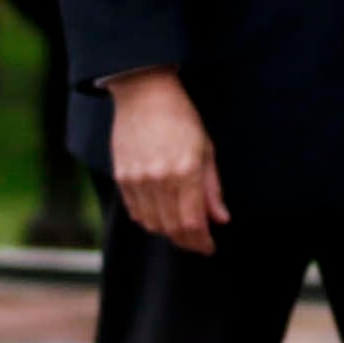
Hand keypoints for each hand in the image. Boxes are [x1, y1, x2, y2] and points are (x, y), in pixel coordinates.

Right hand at [106, 68, 227, 252]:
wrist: (144, 95)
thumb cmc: (182, 118)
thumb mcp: (206, 150)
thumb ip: (212, 188)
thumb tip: (221, 219)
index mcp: (186, 171)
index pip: (193, 222)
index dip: (202, 241)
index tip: (209, 247)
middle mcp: (159, 179)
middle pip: (172, 228)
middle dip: (188, 242)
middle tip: (198, 244)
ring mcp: (137, 180)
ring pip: (152, 223)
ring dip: (169, 233)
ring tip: (182, 232)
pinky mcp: (122, 177)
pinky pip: (135, 212)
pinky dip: (150, 221)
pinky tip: (161, 218)